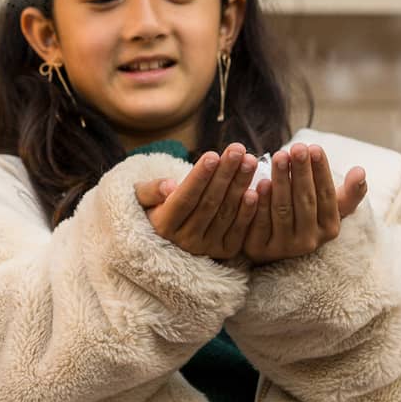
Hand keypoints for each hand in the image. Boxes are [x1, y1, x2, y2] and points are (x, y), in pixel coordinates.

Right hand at [134, 143, 259, 260]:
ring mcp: (206, 247)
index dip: (199, 178)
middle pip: (209, 203)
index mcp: (164, 226)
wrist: (169, 235)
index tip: (212, 155)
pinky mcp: (224, 251)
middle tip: (238, 150)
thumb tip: (169, 187)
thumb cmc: (156, 206)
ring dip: (240, 185)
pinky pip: (239, 229)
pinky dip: (249, 210)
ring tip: (249, 160)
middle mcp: (185, 241)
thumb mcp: (143, 197)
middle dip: (225, 174)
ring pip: (226, 212)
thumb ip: (151, 190)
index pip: (185, 199)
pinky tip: (257, 189)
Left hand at [242, 143, 366, 264]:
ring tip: (279, 157)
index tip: (314, 147)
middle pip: (305, 201)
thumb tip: (361, 171)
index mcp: (329, 228)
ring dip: (281, 181)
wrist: (271, 244)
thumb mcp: (330, 207)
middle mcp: (309, 241)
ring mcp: (283, 247)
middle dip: (301, 172)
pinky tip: (260, 182)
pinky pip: (260, 223)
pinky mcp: (260, 249)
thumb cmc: (305, 216)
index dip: (321, 172)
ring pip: (283, 210)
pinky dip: (261, 202)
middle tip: (296, 147)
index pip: (327, 196)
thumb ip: (349, 192)